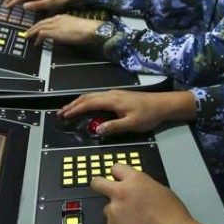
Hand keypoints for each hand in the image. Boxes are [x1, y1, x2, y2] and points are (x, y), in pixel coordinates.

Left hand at [25, 14, 99, 45]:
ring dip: (32, 32)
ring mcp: (55, 25)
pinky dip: (37, 38)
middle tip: (28, 32)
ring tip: (28, 37)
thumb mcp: (74, 27)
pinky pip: (41, 34)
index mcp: (62, 17)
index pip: (48, 20)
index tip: (37, 28)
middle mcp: (57, 19)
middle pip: (41, 22)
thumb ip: (67, 29)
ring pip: (39, 27)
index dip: (41, 25)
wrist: (89, 29)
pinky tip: (36, 43)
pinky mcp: (54, 31)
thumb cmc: (86, 29)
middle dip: (33, 28)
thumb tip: (64, 35)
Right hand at [59, 90, 196, 136]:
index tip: (64, 116)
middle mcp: (111, 94)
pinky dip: (87, 102)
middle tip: (61, 113)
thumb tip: (96, 129)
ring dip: (79, 103)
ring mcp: (114, 94)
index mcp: (112, 100)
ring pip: (91, 96)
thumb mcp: (132, 124)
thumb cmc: (148, 114)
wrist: (162, 104)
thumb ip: (113, 127)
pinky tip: (86, 107)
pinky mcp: (118, 96)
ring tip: (69, 110)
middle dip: (72, 105)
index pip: (89, 103)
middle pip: (87, 97)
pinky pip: (97, 97)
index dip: (75, 109)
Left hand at [91, 164, 221, 223]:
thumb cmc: (174, 216)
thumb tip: (135, 191)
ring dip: (116, 214)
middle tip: (107, 193)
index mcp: (135, 180)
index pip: (116, 168)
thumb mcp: (161, 191)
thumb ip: (142, 188)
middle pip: (97, 183)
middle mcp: (120, 193)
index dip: (118, 176)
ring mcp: (113, 212)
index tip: (119, 181)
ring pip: (107, 210)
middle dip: (100, 186)